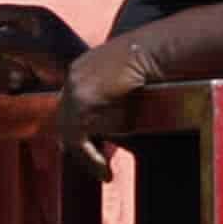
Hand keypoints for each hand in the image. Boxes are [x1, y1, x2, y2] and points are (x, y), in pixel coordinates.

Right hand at [0, 3, 86, 93]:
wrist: (90, 85)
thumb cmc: (67, 65)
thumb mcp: (36, 52)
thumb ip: (5, 43)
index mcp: (30, 15)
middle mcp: (27, 25)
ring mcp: (27, 43)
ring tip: (16, 83)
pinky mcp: (28, 59)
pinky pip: (5, 65)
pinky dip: (6, 77)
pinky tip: (20, 86)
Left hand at [50, 38, 154, 165]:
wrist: (157, 50)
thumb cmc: (152, 65)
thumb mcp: (126, 86)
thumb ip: (112, 104)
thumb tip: (111, 132)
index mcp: (80, 70)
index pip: (70, 108)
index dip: (79, 132)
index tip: (94, 149)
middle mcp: (73, 77)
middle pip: (65, 121)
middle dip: (78, 148)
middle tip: (96, 166)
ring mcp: (74, 86)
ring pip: (69, 132)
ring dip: (85, 157)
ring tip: (103, 173)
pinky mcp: (82, 99)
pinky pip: (78, 138)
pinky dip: (91, 158)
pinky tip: (105, 171)